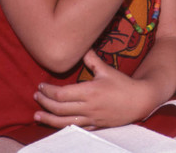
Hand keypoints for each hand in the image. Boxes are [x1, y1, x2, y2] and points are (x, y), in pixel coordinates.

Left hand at [34, 50, 153, 129]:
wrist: (139, 101)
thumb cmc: (123, 84)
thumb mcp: (107, 69)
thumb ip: (92, 59)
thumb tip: (82, 47)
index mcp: (89, 92)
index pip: (62, 94)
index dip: (48, 91)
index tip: (41, 86)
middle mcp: (88, 107)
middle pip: (60, 108)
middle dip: (45, 103)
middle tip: (36, 96)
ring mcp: (91, 119)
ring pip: (65, 122)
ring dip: (49, 119)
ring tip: (37, 115)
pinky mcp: (95, 126)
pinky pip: (76, 129)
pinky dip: (63, 127)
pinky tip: (55, 125)